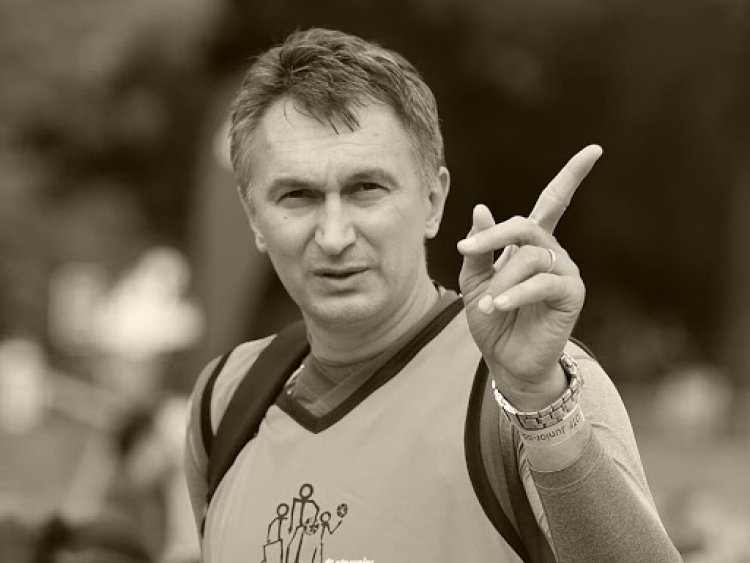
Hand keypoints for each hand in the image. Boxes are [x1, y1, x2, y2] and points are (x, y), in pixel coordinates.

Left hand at [457, 145, 601, 404]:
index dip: (572, 176)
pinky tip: (497, 306)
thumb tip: (481, 207)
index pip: (553, 202)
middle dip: (494, 235)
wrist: (505, 361)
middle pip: (527, 225)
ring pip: (531, 256)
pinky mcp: (571, 295)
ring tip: (487, 305)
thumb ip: (478, 249)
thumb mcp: (473, 282)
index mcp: (531, 245)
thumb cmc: (491, 319)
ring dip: (502, 280)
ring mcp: (565, 273)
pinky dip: (516, 293)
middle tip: (467, 251)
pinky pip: (543, 283)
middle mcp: (552, 253)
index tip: (595, 150)